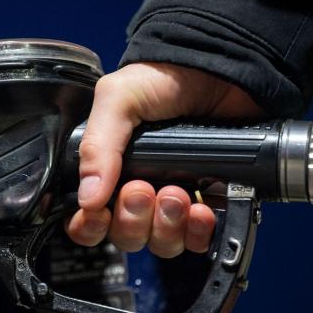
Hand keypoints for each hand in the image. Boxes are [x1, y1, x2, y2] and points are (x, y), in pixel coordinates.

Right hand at [65, 62, 262, 256]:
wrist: (224, 70)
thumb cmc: (167, 77)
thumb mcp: (118, 99)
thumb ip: (97, 145)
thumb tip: (87, 197)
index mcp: (109, 168)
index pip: (87, 217)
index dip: (89, 226)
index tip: (99, 214)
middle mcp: (138, 188)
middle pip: (124, 235)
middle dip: (133, 219)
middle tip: (145, 189)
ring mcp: (174, 199)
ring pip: (160, 242)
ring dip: (167, 225)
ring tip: (179, 193)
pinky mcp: (210, 203)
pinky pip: (197, 240)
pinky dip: (197, 232)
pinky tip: (202, 208)